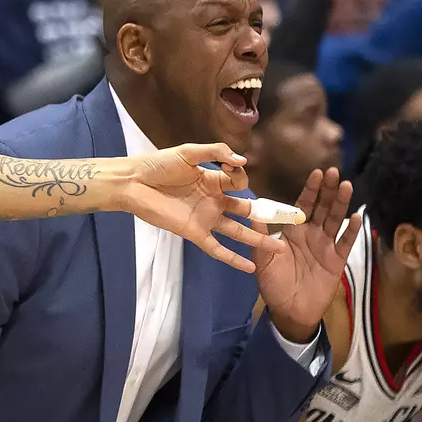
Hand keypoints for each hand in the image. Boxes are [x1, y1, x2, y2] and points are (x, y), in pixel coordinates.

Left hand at [118, 145, 291, 270]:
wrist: (133, 182)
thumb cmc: (158, 164)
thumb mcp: (188, 152)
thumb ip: (215, 153)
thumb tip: (243, 161)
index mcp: (213, 180)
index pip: (239, 181)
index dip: (241, 176)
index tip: (234, 170)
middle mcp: (214, 200)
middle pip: (245, 209)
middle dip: (265, 215)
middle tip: (289, 221)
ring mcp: (206, 218)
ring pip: (237, 232)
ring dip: (257, 240)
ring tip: (279, 249)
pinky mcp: (194, 233)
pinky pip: (217, 249)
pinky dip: (233, 259)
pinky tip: (250, 268)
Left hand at [254, 168, 360, 342]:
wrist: (288, 309)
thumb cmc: (273, 282)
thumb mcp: (262, 256)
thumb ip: (260, 233)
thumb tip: (251, 208)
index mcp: (293, 230)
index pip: (303, 205)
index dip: (311, 189)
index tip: (317, 172)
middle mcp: (311, 234)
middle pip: (323, 208)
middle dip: (329, 190)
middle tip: (335, 172)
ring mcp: (326, 246)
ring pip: (335, 221)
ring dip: (341, 204)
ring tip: (347, 186)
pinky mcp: (336, 260)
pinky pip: (345, 243)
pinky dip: (351, 231)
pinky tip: (357, 217)